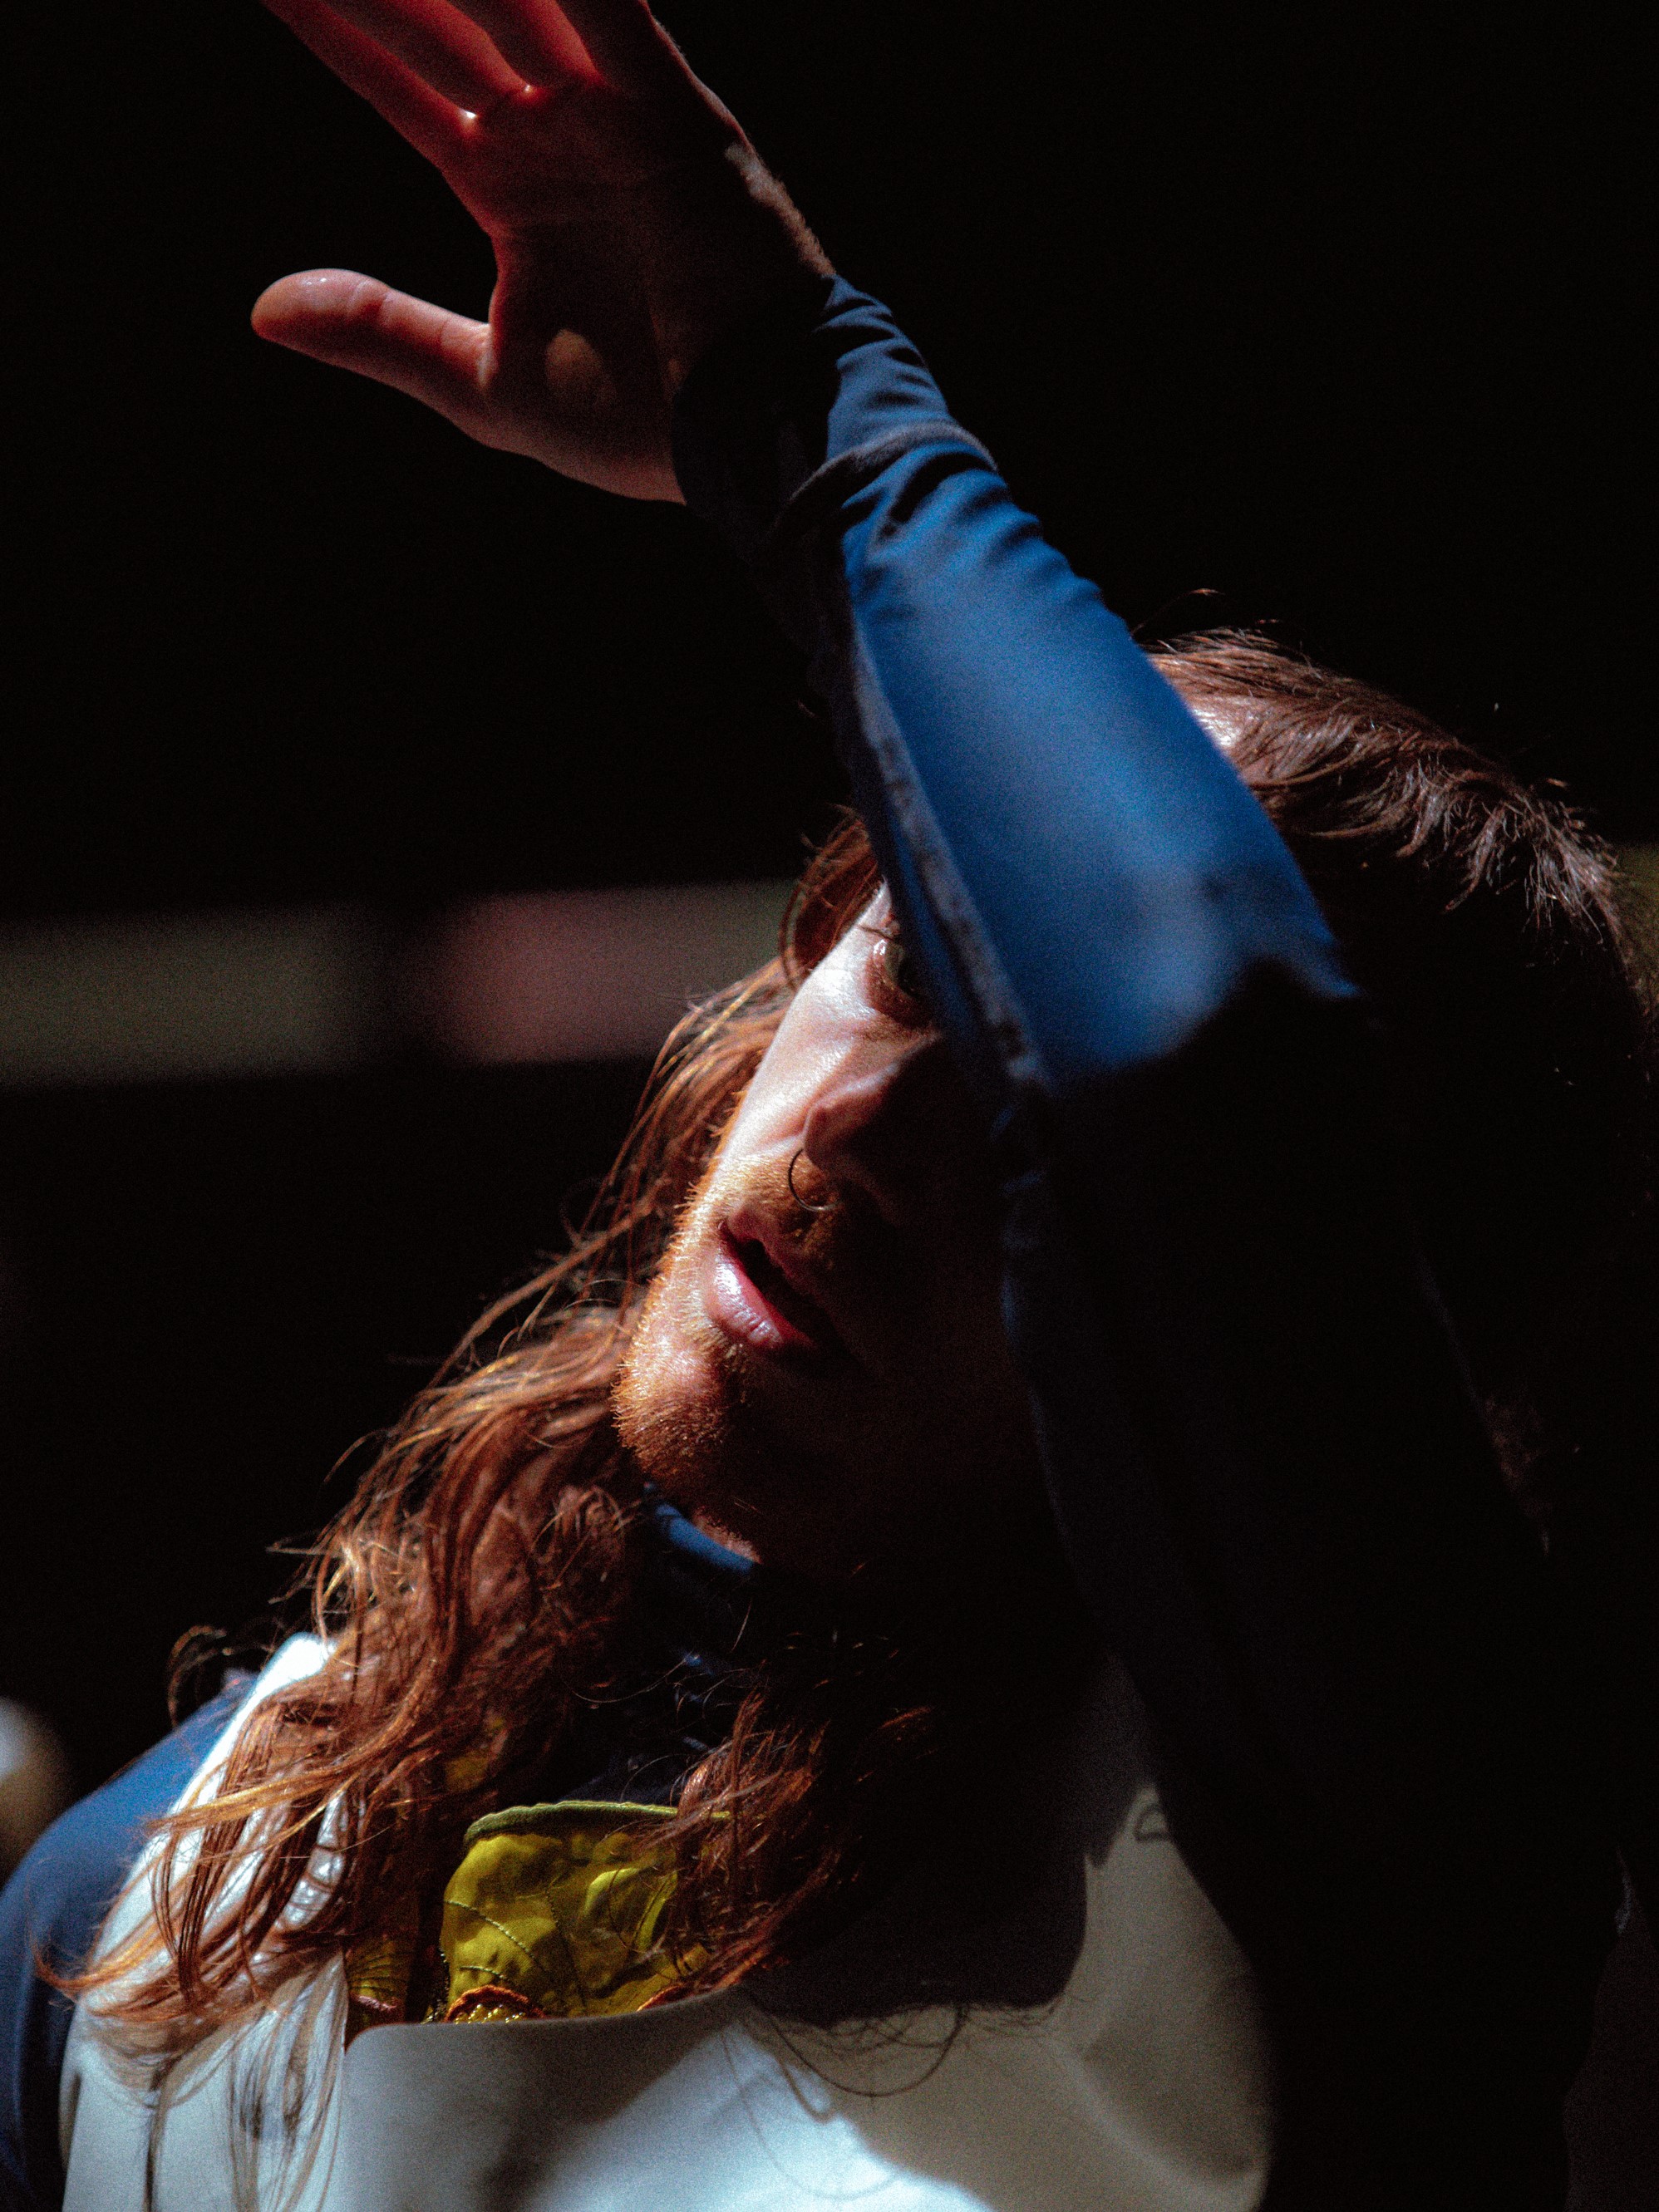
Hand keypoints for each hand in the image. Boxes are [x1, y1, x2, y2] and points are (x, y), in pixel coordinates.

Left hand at [254, 0, 831, 499]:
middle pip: (444, 22)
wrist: (750, 433)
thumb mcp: (484, 383)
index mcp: (512, 187)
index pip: (404, 85)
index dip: (338, 31)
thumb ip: (382, 331)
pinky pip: (610, 12)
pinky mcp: (671, 110)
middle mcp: (556, 133)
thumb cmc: (639, 422)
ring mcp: (612, 112)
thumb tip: (262, 311)